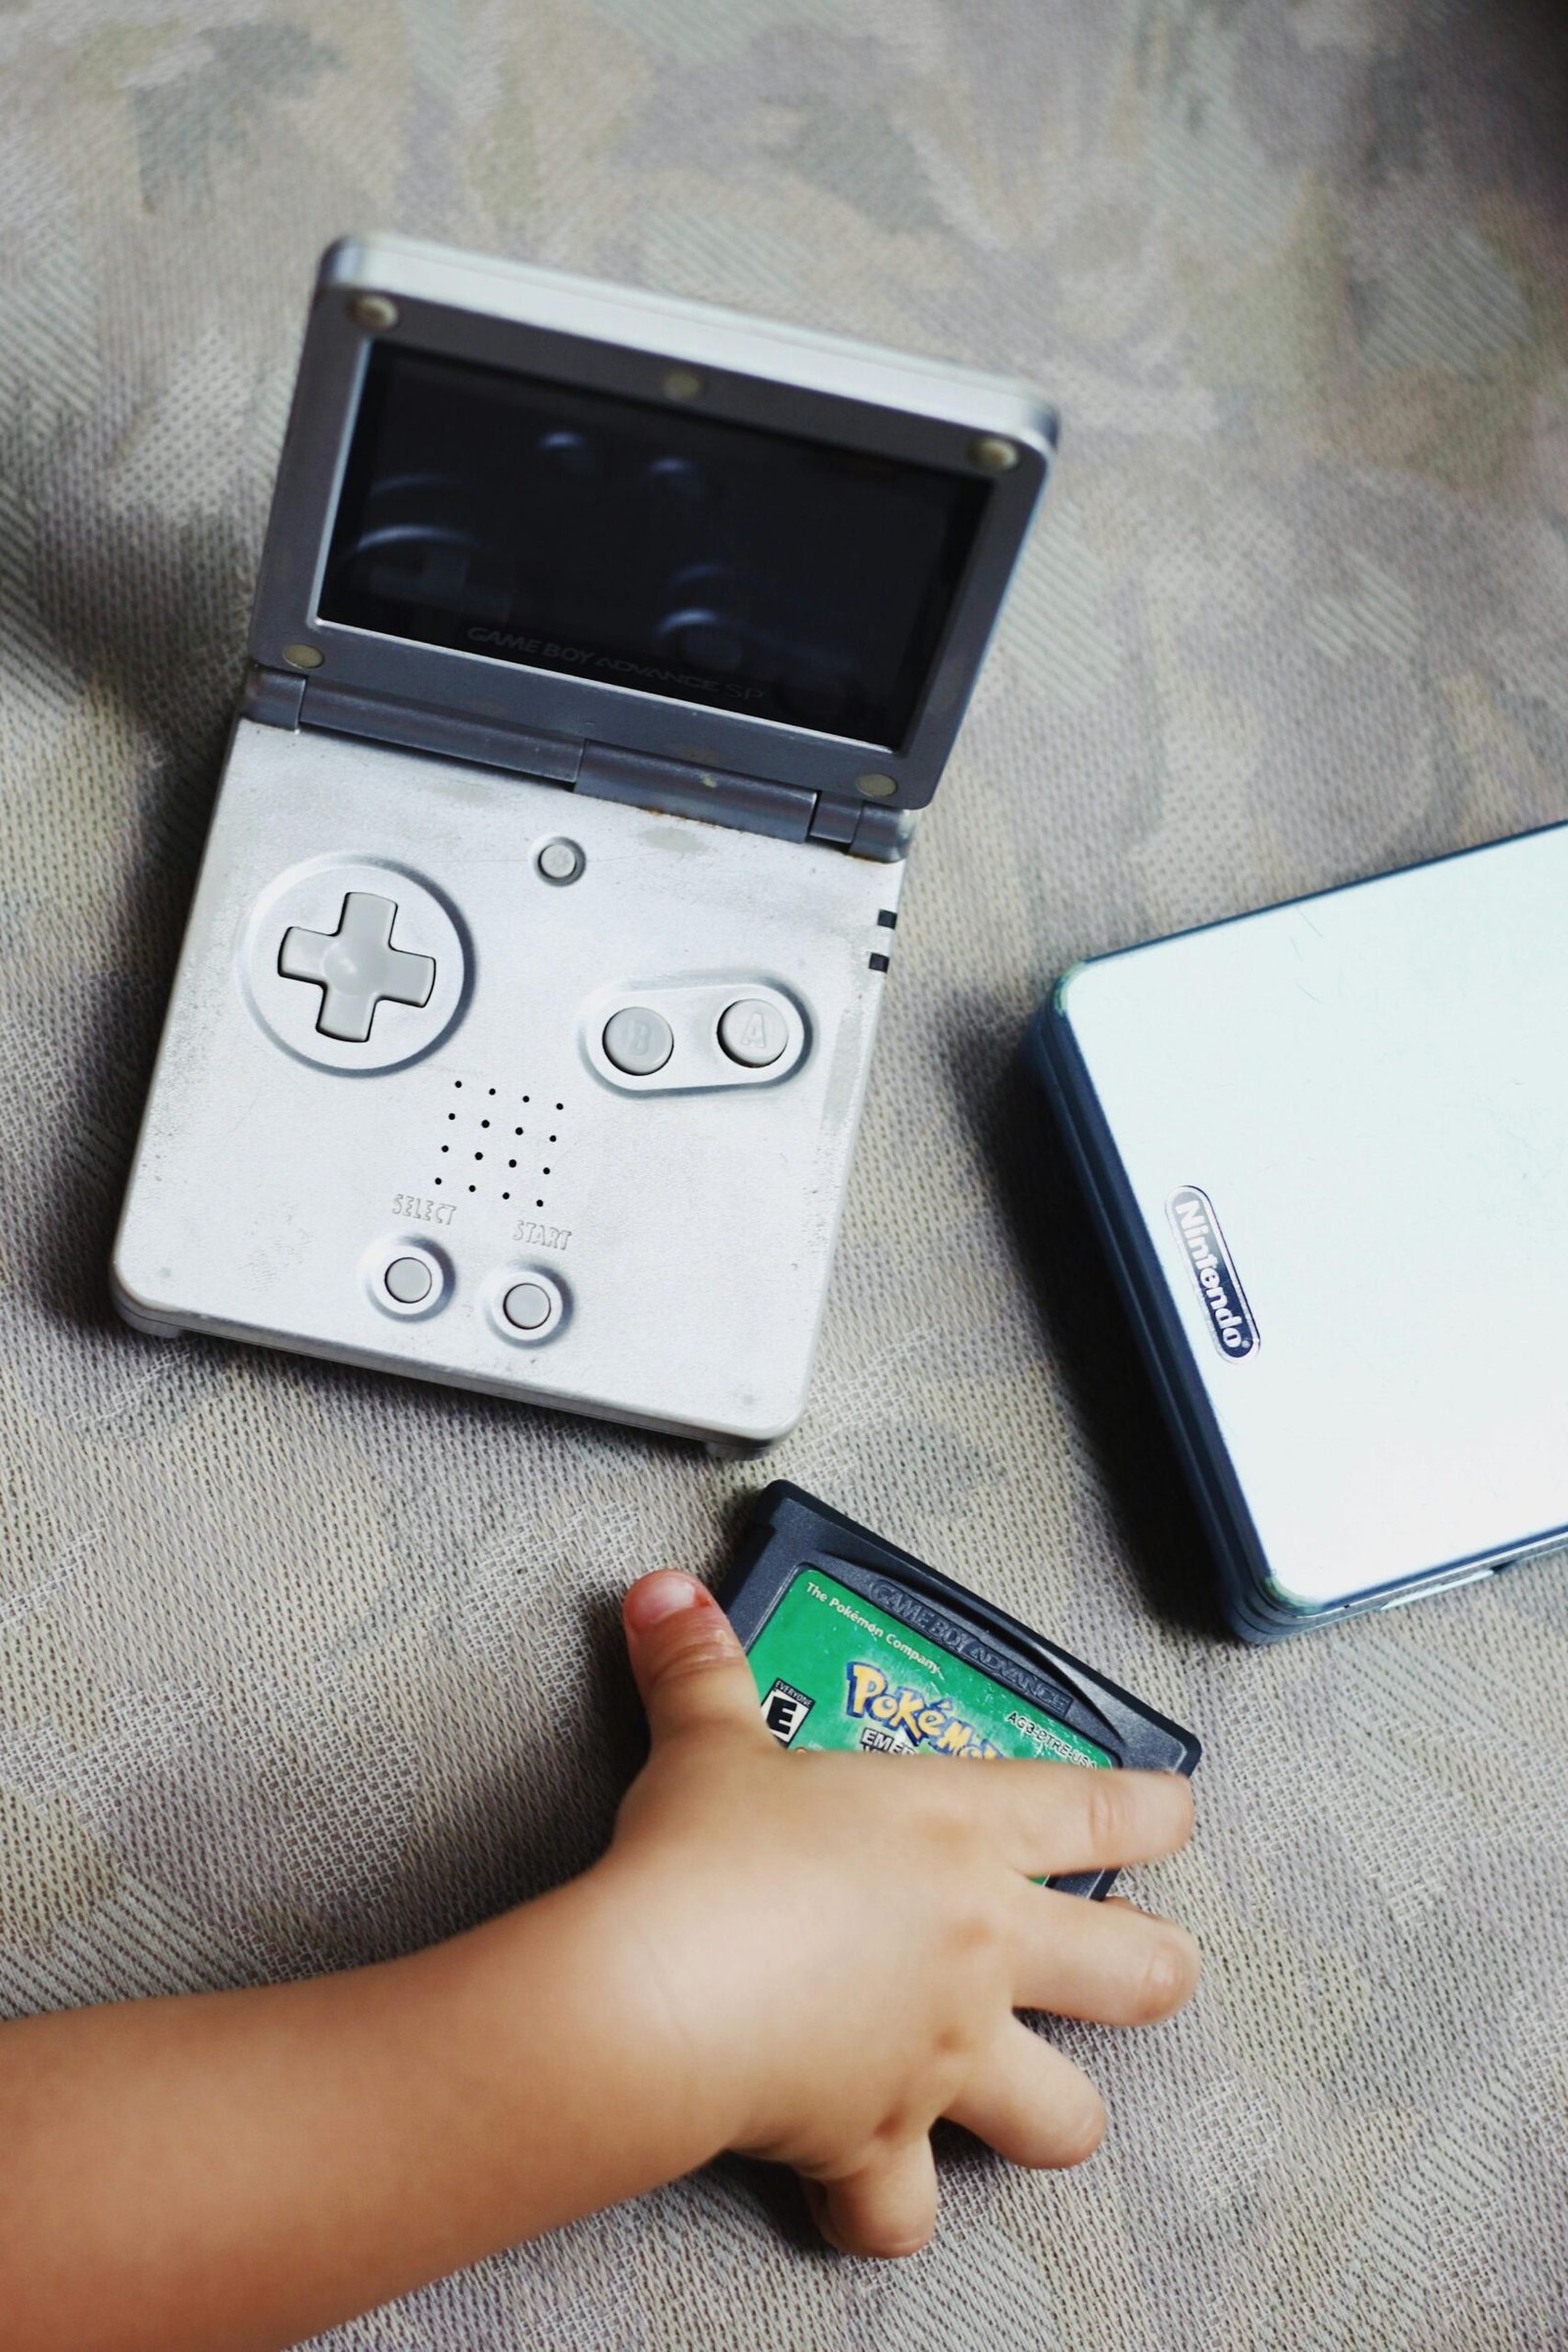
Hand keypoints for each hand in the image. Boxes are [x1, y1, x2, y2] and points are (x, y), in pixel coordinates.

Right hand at [606, 1571, 1199, 2259]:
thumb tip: (665, 1598)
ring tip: (1036, 2100)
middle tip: (1153, 1962)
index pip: (1101, 1812)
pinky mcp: (880, 2142)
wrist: (667, 1990)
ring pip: (1065, 2116)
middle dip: (1158, 1969)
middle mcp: (979, 1951)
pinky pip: (904, 2210)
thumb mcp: (707, 1739)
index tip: (1178, 1811)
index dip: (1157, 1810)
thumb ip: (700, 1667)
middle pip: (1138, 1973)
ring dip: (1054, 2112)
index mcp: (960, 1834)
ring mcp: (944, 2057)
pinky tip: (871, 2195)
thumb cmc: (709, 1859)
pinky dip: (885, 2209)